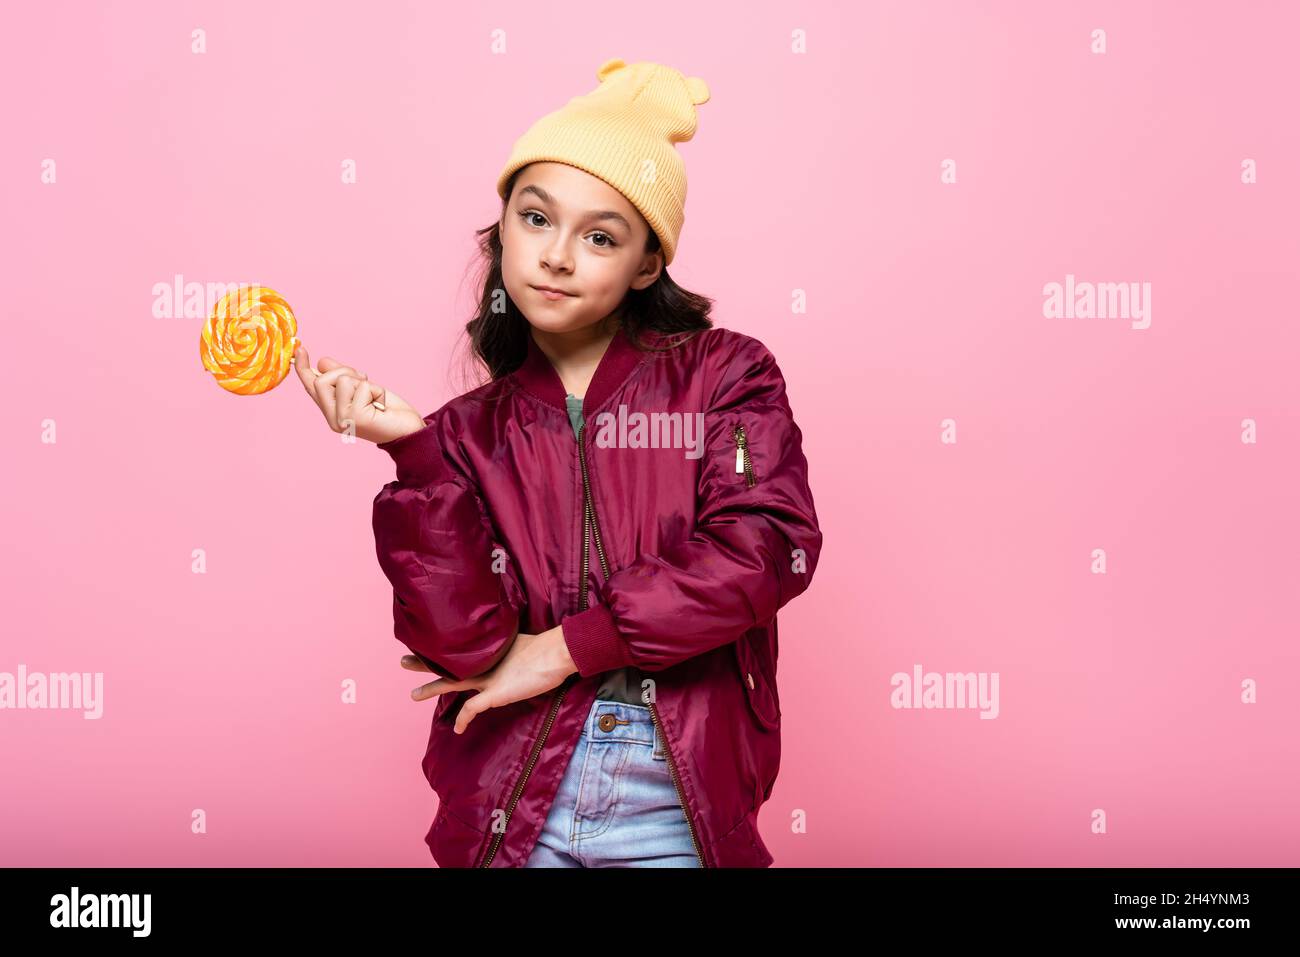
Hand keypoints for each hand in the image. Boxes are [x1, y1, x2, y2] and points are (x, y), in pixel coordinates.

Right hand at [293, 343, 424, 444]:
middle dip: (345, 372)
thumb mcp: (363, 389)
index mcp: (332, 410)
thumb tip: (321, 362)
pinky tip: (381, 405)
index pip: (311, 386)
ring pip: (342, 380)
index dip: (303, 367)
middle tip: (364, 382)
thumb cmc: (387, 412)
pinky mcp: (354, 418)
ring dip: (363, 382)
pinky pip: (361, 387)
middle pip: (322, 379)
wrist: (409, 432)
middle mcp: (333, 418)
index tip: (299, 347)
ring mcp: (342, 419)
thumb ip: (342, 378)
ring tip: (374, 398)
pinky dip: (377, 390)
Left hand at [401, 626, 576, 733]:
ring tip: (413, 696)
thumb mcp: (522, 645)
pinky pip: (471, 710)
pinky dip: (462, 719)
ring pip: (450, 682)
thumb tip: (512, 649)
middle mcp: (482, 662)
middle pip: (446, 662)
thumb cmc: (546, 650)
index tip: (428, 646)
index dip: (442, 650)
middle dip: (423, 662)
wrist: (556, 654)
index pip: (458, 650)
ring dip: (431, 689)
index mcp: (488, 650)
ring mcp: (487, 678)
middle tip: (402, 661)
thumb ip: (508, 648)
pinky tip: (458, 729)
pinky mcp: (494, 694)